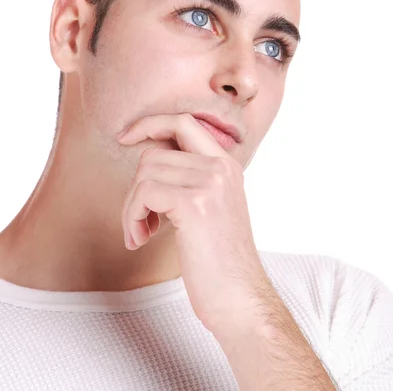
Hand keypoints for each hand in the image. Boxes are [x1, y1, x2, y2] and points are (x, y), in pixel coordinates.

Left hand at [117, 113, 267, 332]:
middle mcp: (221, 167)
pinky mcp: (195, 204)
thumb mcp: (211, 208)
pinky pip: (144, 193)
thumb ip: (190, 180)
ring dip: (132, 206)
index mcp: (227, 165)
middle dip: (136, 186)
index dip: (150, 123)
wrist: (240, 299)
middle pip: (155, 152)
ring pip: (145, 172)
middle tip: (139, 219)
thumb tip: (149, 161)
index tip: (125, 137)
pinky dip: (131, 217)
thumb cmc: (219, 261)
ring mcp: (210, 182)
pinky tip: (140, 240)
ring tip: (141, 233)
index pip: (184, 121)